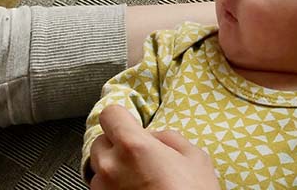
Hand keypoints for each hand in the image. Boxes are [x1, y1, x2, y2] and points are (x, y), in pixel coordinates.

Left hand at [89, 105, 219, 189]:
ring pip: (100, 168)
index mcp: (133, 146)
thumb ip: (170, 138)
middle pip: (100, 141)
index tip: (131, 124)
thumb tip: (156, 136)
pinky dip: (115, 189)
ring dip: (114, 170)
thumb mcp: (196, 159)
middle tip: (140, 158)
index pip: (109, 114)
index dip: (122, 118)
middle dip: (117, 146)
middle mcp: (111, 166)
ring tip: (141, 182)